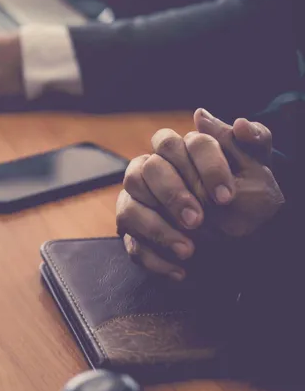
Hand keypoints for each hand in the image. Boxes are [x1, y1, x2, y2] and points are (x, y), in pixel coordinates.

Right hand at [116, 108, 284, 280]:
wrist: (246, 244)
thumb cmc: (250, 203)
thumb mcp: (260, 174)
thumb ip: (250, 142)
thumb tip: (218, 118)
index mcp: (180, 150)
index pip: (180, 143)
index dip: (203, 168)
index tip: (226, 198)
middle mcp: (151, 171)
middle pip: (146, 169)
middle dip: (173, 195)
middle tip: (199, 221)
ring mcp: (138, 203)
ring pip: (130, 208)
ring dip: (158, 230)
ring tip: (189, 251)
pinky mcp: (133, 235)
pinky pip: (132, 246)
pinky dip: (155, 260)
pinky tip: (181, 272)